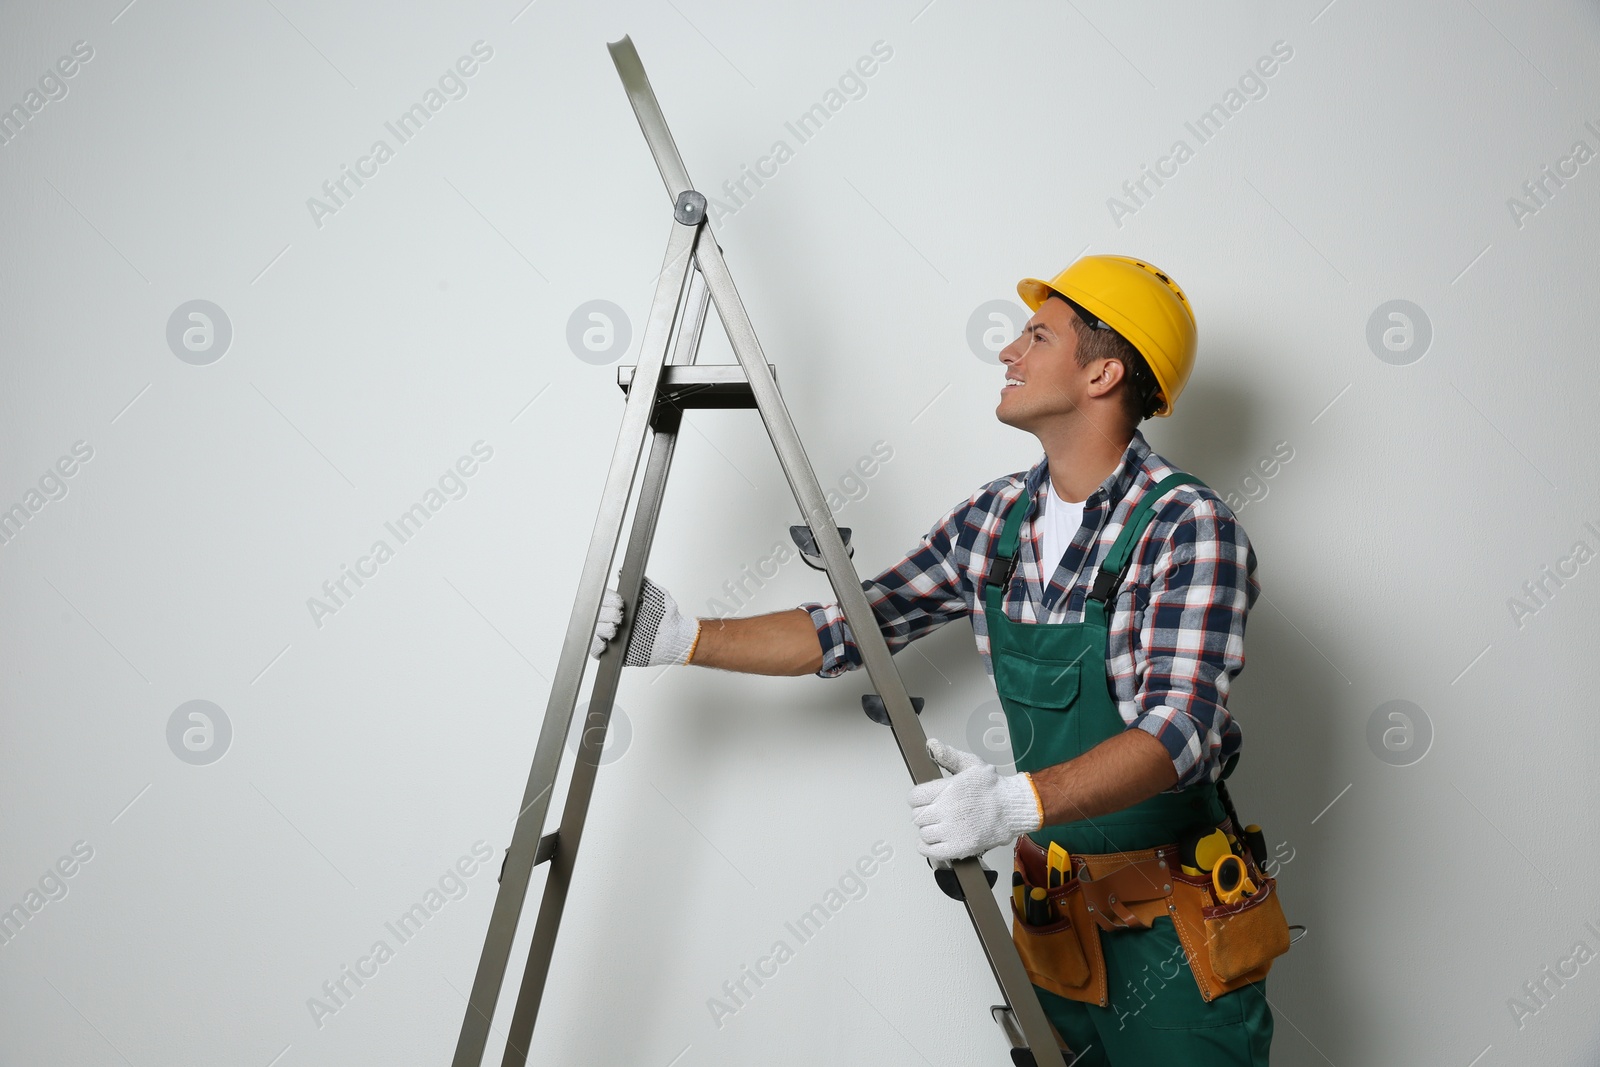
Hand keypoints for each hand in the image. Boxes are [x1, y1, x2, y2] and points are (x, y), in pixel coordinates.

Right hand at [589, 577, 700, 666]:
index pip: (603, 599)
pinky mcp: (614, 652)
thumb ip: (641, 582)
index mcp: (622, 606)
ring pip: (594, 630)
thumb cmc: (667, 618)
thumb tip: (622, 571)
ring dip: (603, 628)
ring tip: (616, 629)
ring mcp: (612, 636)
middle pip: (596, 614)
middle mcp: (614, 620)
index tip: (620, 603)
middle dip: (607, 614)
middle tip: (620, 617)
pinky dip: (597, 645)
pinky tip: (608, 641)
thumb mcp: (656, 595)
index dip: (609, 600)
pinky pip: (595, 649)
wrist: (674, 639)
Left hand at [907, 738, 1042, 860]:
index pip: (914, 797)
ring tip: (938, 825)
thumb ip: (949, 756)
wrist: (1013, 809)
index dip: (917, 798)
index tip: (923, 799)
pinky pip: (931, 851)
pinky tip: (931, 841)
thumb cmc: (993, 787)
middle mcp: (947, 810)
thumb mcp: (972, 764)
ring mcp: (952, 830)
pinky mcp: (959, 847)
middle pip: (917, 815)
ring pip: (923, 833)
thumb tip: (932, 745)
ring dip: (928, 829)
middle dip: (923, 813)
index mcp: (948, 788)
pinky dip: (927, 847)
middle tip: (934, 812)